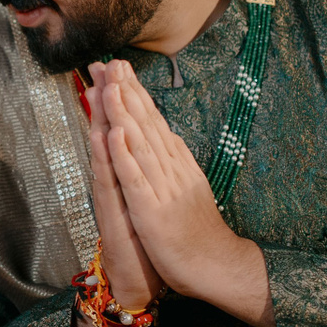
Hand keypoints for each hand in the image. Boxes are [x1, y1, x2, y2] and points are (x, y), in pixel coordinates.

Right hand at [84, 74, 164, 311]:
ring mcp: (112, 199)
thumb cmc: (146, 244)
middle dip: (106, 99)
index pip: (120, 132)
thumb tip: (145, 148)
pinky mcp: (115, 217)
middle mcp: (113, 184)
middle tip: (101, 64)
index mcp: (125, 177)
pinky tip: (106, 136)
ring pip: (104, 153)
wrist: (138, 285)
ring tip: (99, 87)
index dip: (118, 100)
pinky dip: (108, 159)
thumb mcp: (145, 203)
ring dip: (101, 119)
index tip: (117, 68)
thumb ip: (141, 174)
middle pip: (106, 135)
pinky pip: (110, 183)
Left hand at [96, 60, 273, 326]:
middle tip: (110, 61)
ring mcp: (163, 189)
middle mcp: (171, 169)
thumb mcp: (187, 186)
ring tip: (110, 85)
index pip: (153, 120)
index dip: (134, 92)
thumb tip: (165, 134)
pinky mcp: (152, 211)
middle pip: (146, 124)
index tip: (119, 66)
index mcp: (177, 163)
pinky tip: (114, 134)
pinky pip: (136, 180)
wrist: (217, 266)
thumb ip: (174, 160)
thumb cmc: (198, 230)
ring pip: (140, 144)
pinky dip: (125, 156)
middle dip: (126, 91)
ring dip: (124, 113)